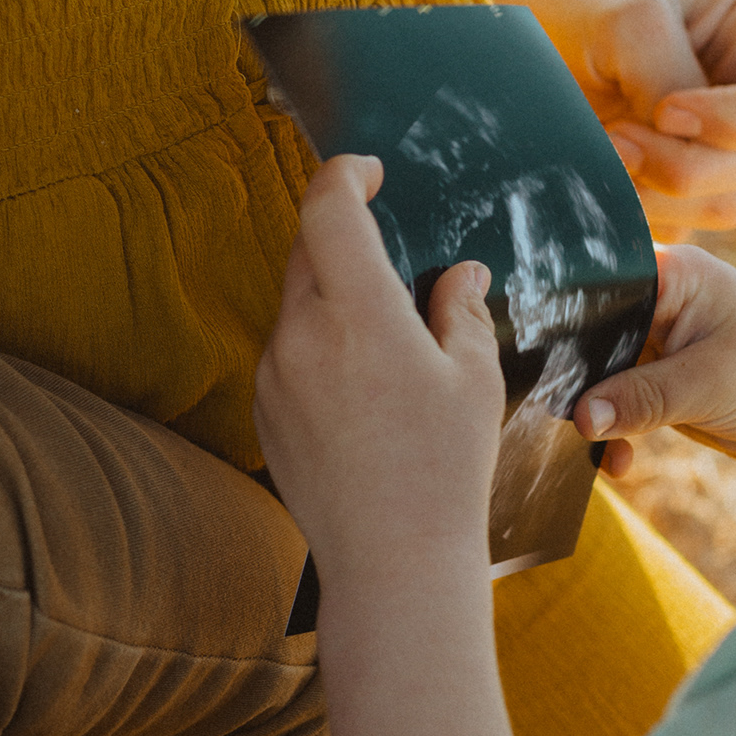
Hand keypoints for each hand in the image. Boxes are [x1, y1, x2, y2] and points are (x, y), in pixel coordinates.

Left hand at [254, 155, 505, 583]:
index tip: (369, 173)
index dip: (345, 174)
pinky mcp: (263, 412)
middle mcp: (300, 336)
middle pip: (307, 252)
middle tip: (394, 262)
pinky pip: (286, 354)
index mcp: (357, 313)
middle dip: (345, 240)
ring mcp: (273, 376)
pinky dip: (319, 347)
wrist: (392, 563)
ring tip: (388, 344)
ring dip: (333, 300)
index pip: (328, 208)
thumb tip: (456, 274)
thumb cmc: (443, 470)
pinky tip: (364, 391)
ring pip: (295, 306)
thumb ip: (458, 309)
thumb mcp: (472, 379)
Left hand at [482, 0, 735, 237]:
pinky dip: (642, 211)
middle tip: (615, 140)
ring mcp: (725, 140)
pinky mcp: (683, 183)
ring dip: (664, 193)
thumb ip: (672, 85)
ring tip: (602, 150)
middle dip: (692, 162)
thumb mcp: (630, 21)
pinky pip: (685, 223)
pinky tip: (599, 175)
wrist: (507, 11)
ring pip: (733, 203)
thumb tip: (686, 163)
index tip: (668, 110)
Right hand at [574, 246, 735, 481]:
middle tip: (554, 416)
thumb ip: (640, 398)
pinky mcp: (660, 378)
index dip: (563, 319)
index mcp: (672, 274)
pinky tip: (619, 462)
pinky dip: (615, 431)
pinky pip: (619, 401)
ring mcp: (659, 340)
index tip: (537, 360)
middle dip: (574, 376)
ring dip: (593, 412)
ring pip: (600, 372)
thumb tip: (579, 417)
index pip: (599, 283)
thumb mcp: (707, 385)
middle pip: (591, 331)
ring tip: (587, 450)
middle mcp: (660, 300)